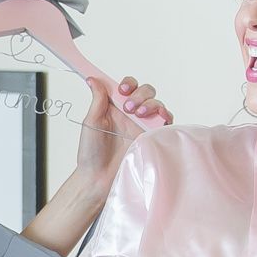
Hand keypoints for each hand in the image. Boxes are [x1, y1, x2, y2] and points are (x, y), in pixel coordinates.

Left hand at [23, 75, 169, 255]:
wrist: (99, 178)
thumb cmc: (91, 153)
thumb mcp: (91, 122)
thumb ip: (97, 100)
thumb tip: (94, 79)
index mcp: (115, 107)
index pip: (128, 87)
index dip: (129, 84)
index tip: (122, 89)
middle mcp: (131, 114)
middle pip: (146, 92)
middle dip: (141, 95)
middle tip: (129, 107)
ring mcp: (143, 126)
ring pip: (157, 104)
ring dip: (151, 104)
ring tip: (140, 114)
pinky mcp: (152, 138)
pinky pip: (165, 123)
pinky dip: (165, 117)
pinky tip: (158, 119)